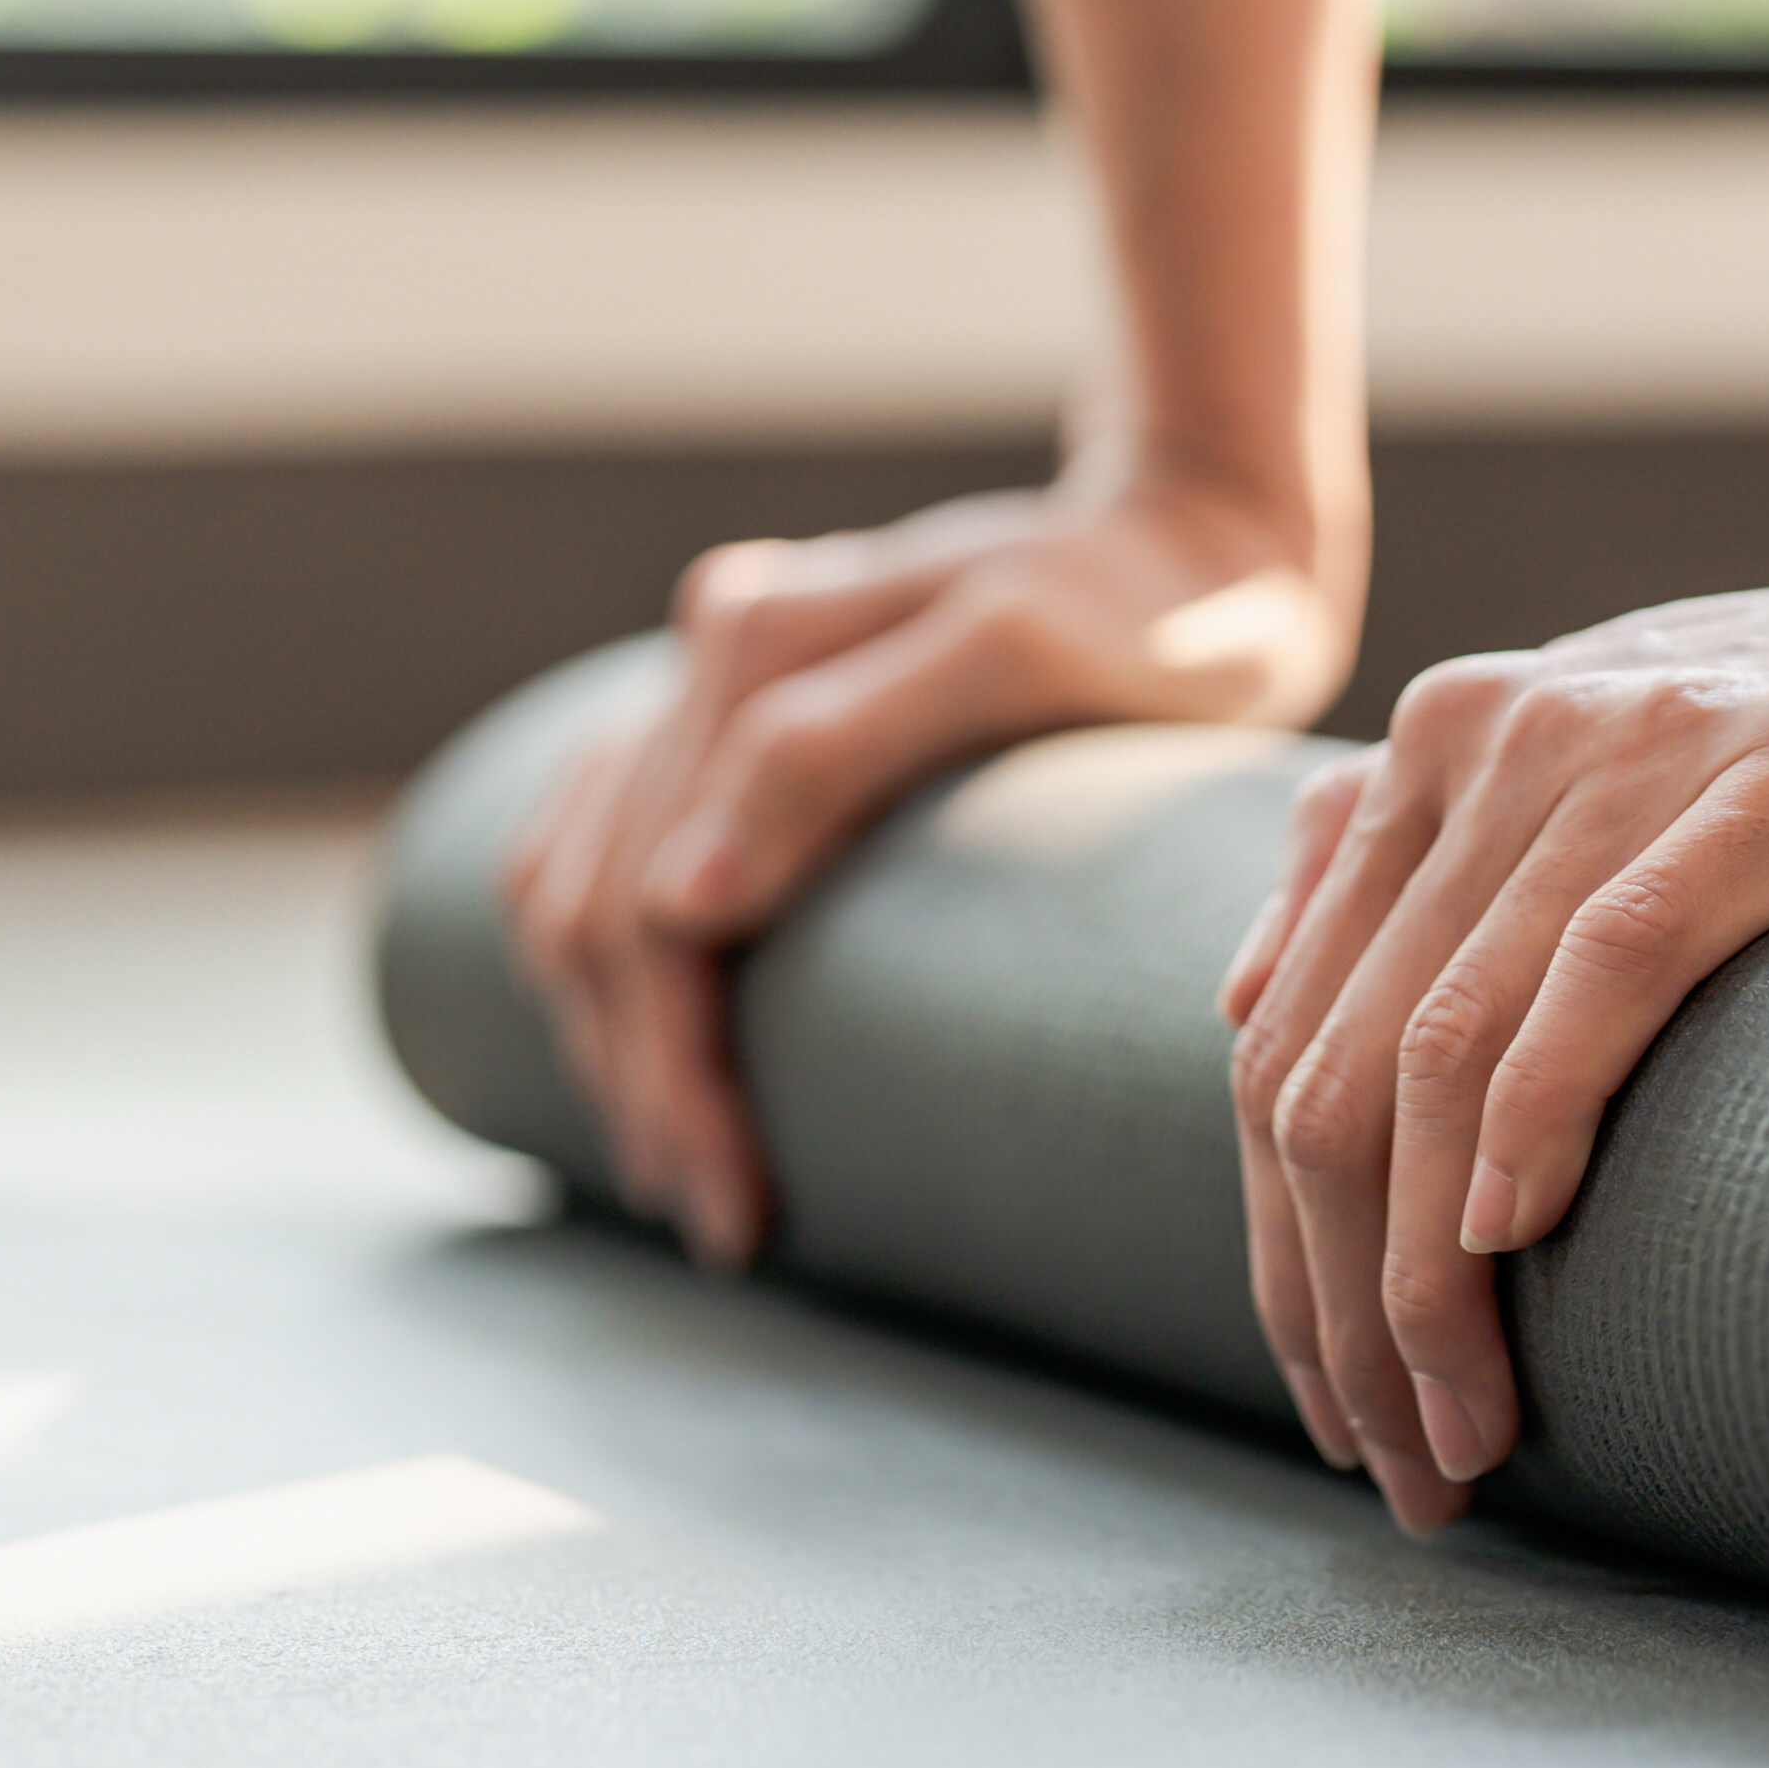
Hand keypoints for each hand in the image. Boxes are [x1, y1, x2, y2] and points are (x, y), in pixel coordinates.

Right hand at [505, 468, 1349, 1265]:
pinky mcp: (736, 709)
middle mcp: (706, 652)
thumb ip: (839, 751)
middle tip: (725, 1228)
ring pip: (574, 886)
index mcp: (754, 644)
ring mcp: (709, 677)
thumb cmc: (1146, 617)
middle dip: (641, 1087)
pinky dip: (599, 960)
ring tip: (686, 1172)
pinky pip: (598, 843)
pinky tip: (646, 1048)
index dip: (676, 1076)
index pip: (648, 913)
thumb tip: (679, 903)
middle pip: (595, 913)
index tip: (742, 1212)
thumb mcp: (1023, 658)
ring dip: (605, 1041)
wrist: (1194, 539)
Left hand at [1219, 509, 1768, 1531]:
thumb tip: (1239, 1006)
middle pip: (1336, 1076)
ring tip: (1467, 1427)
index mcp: (1437, 754)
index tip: (1343, 1412)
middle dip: (1346, 1310)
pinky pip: (1606, 965)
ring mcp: (1628, 744)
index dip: (1286, 1260)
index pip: (1283, 1050)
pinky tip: (1512, 1240)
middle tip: (1408, 1469)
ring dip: (1427, 1278)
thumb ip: (1425, 871)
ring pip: (1444, 1050)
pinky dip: (1538, 1115)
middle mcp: (1496, 738)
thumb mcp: (1594, 786)